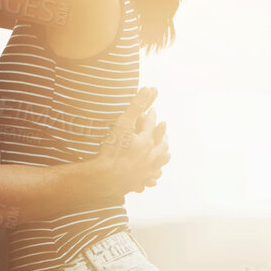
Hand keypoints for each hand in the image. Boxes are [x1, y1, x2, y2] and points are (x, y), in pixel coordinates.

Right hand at [76, 87, 170, 203]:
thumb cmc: (112, 150)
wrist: (104, 178)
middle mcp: (150, 156)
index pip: (151, 123)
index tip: (152, 109)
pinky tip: (154, 178)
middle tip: (162, 129)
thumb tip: (148, 88)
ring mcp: (146, 170)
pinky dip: (153, 177)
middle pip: (161, 144)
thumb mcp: (123, 124)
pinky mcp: (139, 182)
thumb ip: (135, 106)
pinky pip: (150, 179)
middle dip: (162, 135)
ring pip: (160, 162)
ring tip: (165, 153)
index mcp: (147, 141)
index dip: (151, 115)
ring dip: (163, 156)